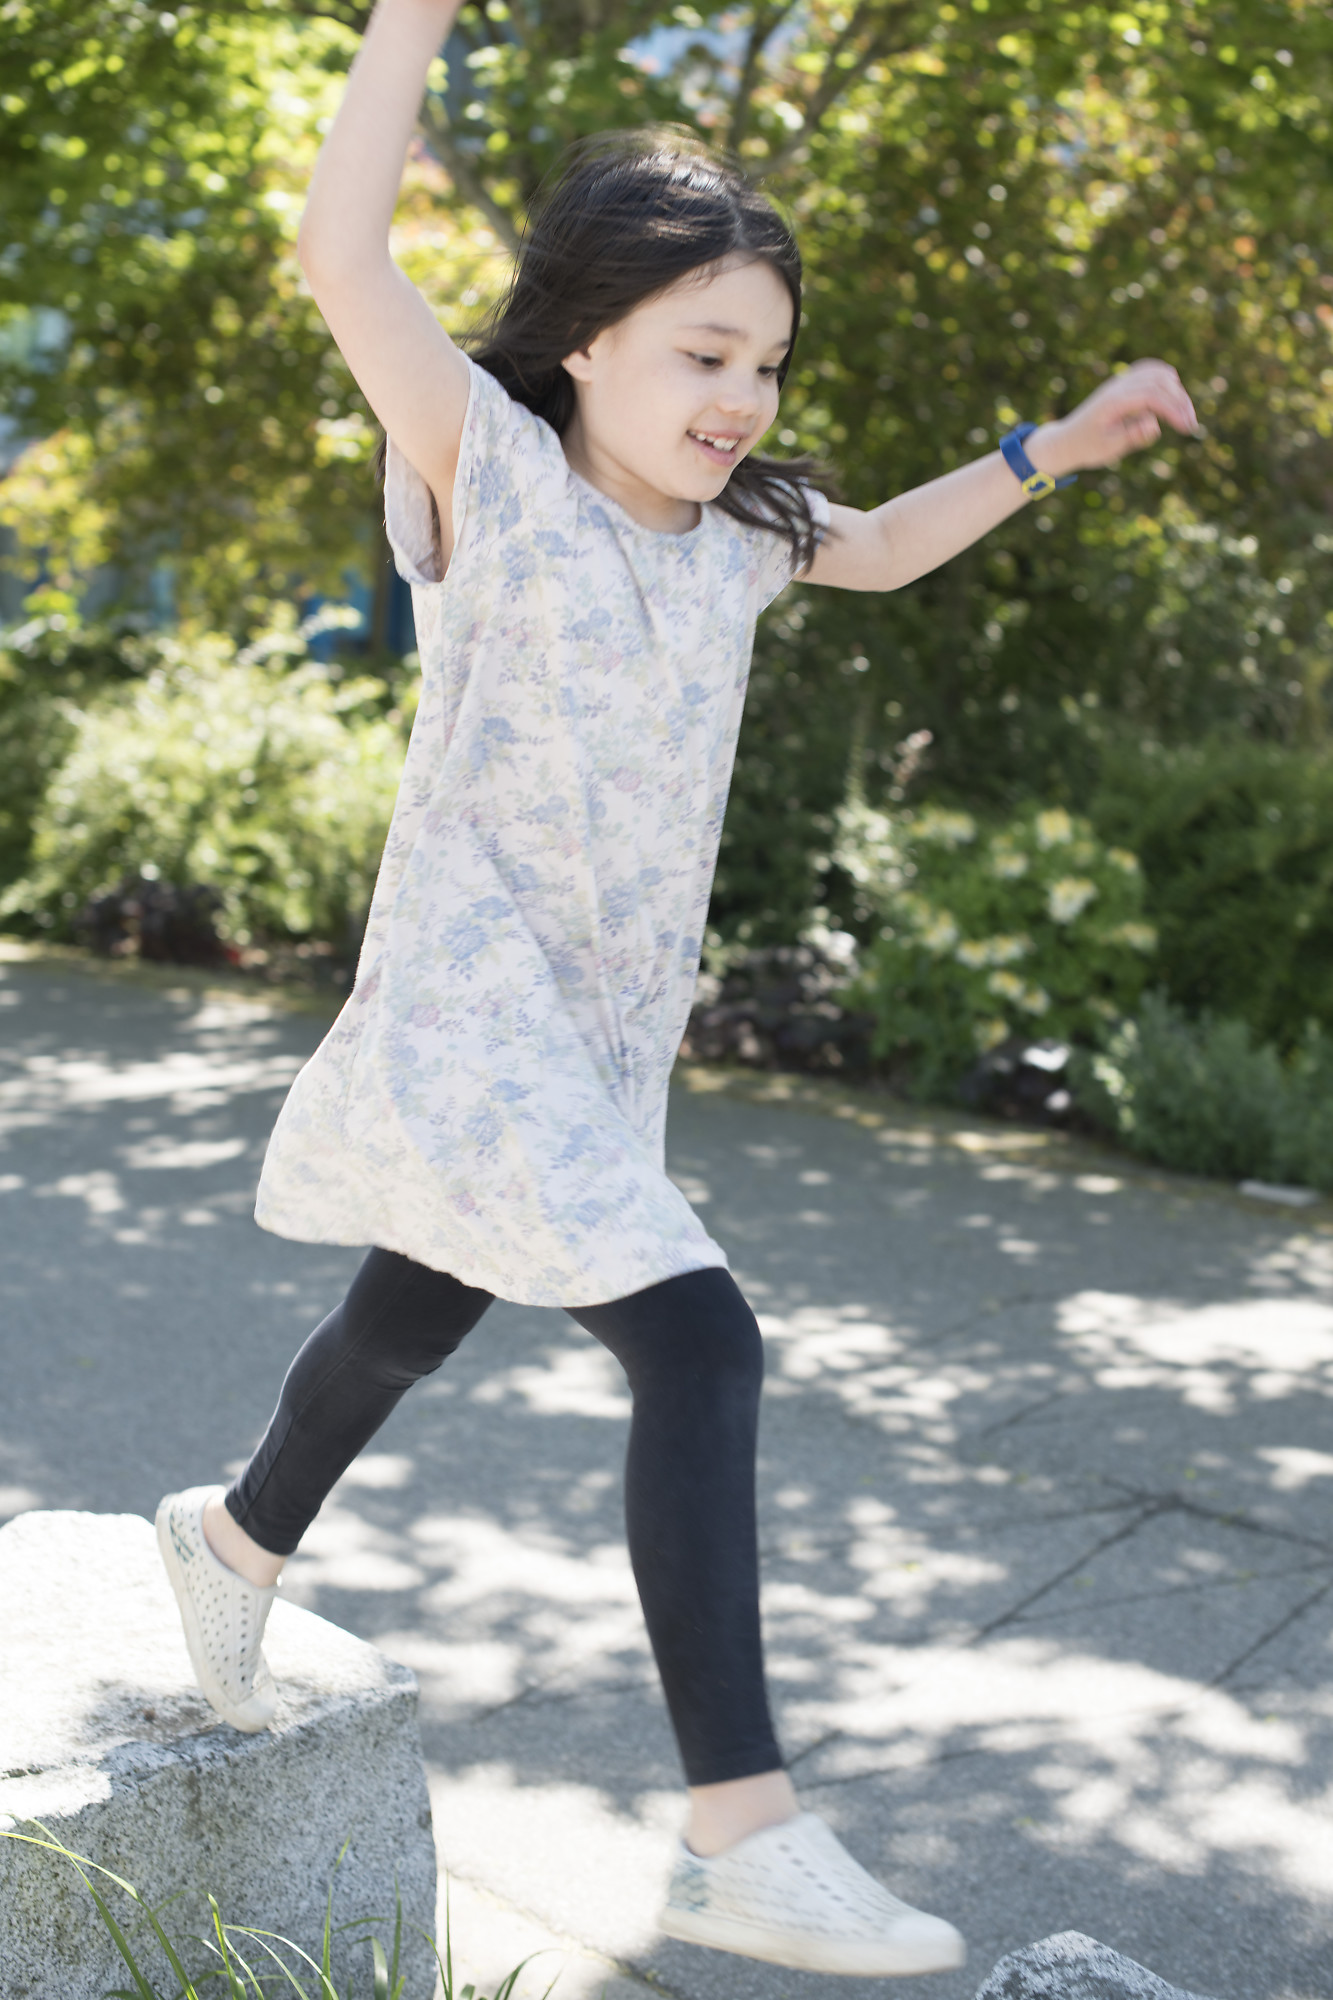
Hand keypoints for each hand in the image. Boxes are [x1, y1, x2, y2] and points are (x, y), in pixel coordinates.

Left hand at [1029, 360, 1199, 479]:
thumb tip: (1153, 425)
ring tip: (1185, 414)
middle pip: (1159, 382)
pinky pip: (1148, 369)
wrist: (1067, 440)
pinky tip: (1175, 387)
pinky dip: (1164, 376)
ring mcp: (1120, 381)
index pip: (1152, 396)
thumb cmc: (1087, 447)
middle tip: (1190, 426)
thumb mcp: (1108, 448)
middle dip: (1180, 401)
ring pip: (1156, 372)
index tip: (1186, 428)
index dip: (1173, 409)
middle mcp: (1117, 386)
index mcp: (1113, 402)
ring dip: (1175, 390)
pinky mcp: (1123, 383)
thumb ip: (1131, 436)